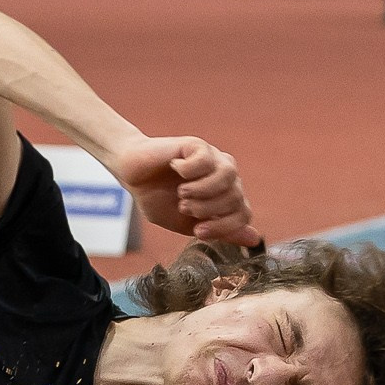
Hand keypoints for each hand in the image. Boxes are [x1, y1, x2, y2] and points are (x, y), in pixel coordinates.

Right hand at [111, 134, 259, 246]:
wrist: (131, 174)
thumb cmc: (156, 198)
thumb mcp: (186, 223)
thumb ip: (219, 231)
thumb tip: (254, 239)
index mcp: (225, 196)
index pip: (243, 214)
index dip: (223, 227)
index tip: (197, 231)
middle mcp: (224, 176)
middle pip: (235, 197)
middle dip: (207, 209)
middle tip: (183, 207)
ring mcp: (213, 158)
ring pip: (227, 176)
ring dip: (202, 191)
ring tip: (182, 193)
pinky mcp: (196, 145)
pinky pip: (206, 159)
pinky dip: (189, 171)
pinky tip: (175, 169)